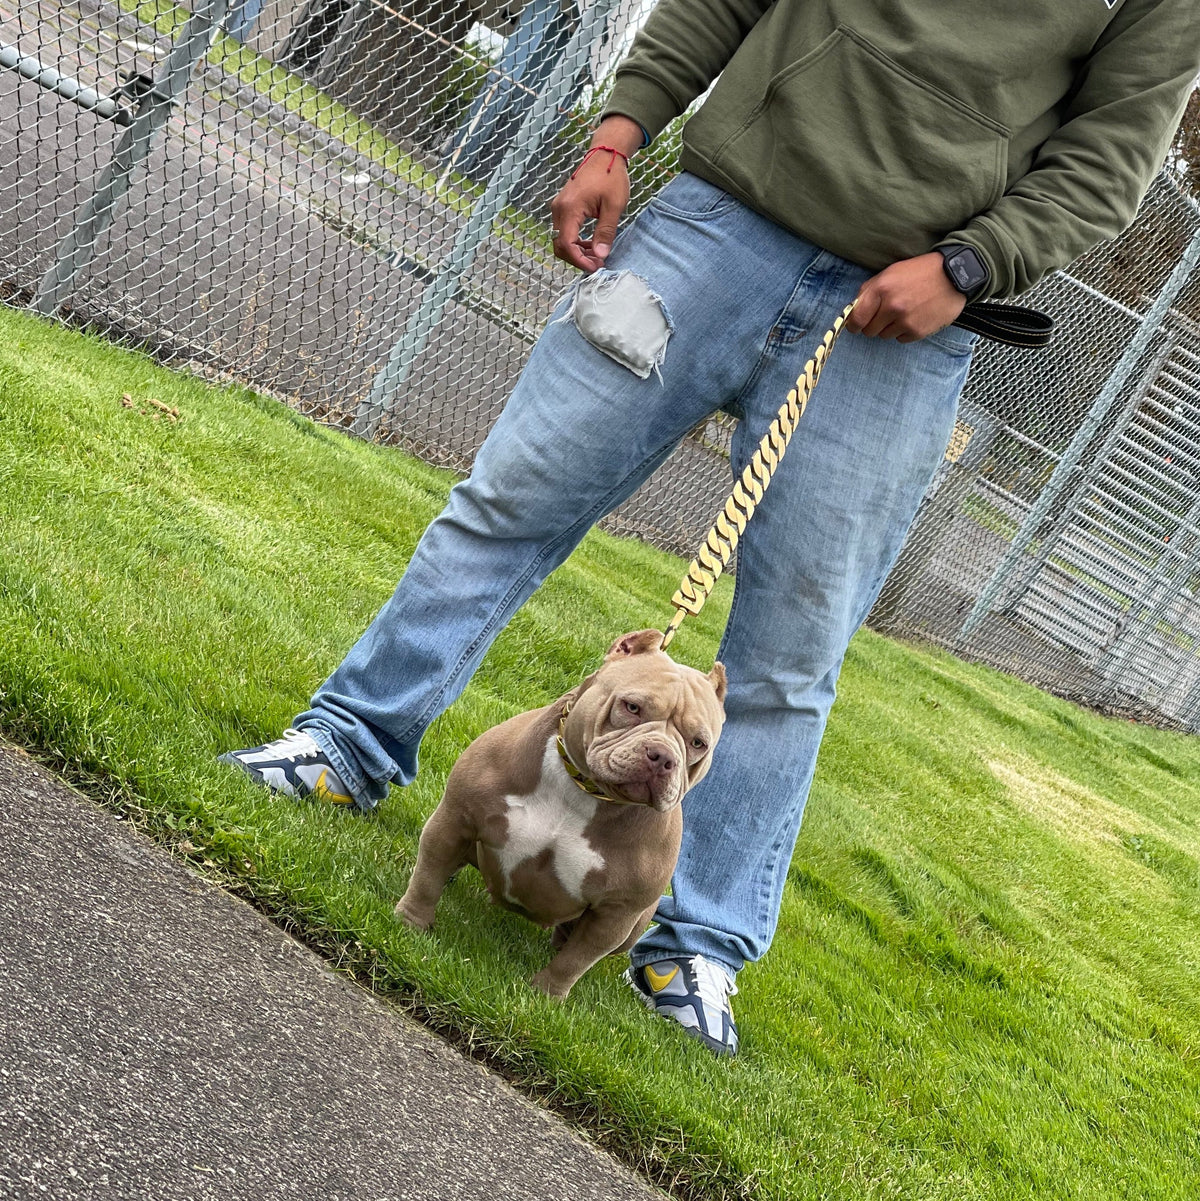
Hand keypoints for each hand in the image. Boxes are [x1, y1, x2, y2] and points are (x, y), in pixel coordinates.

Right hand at [550, 116, 641, 272]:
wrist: (605, 155)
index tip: (595, 268)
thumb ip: (606, 232)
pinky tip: (591, 244)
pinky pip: (564, 231)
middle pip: (560, 246)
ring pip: (561, 240)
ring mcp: (559, 207)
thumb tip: (600, 255)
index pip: (567, 245)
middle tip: (598, 263)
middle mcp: (559, 209)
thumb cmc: (611, 176)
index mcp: (570, 209)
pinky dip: (575, 242)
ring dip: (577, 251)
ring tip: (597, 255)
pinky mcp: (563, 207)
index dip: (579, 261)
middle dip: (577, 259)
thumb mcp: (613, 207)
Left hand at [847, 252, 966, 342]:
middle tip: (885, 314)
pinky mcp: (918, 331)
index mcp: (882, 289)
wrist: (954, 275)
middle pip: (869, 331)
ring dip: (890, 327)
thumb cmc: (921, 272)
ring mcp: (905, 321)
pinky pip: (901, 339)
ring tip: (904, 312)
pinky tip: (915, 317)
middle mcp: (892, 306)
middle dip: (873, 324)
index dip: (854, 324)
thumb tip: (854, 309)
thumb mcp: (891, 272)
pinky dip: (904, 331)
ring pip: (884, 336)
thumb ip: (870, 290)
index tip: (856, 325)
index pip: (856, 319)